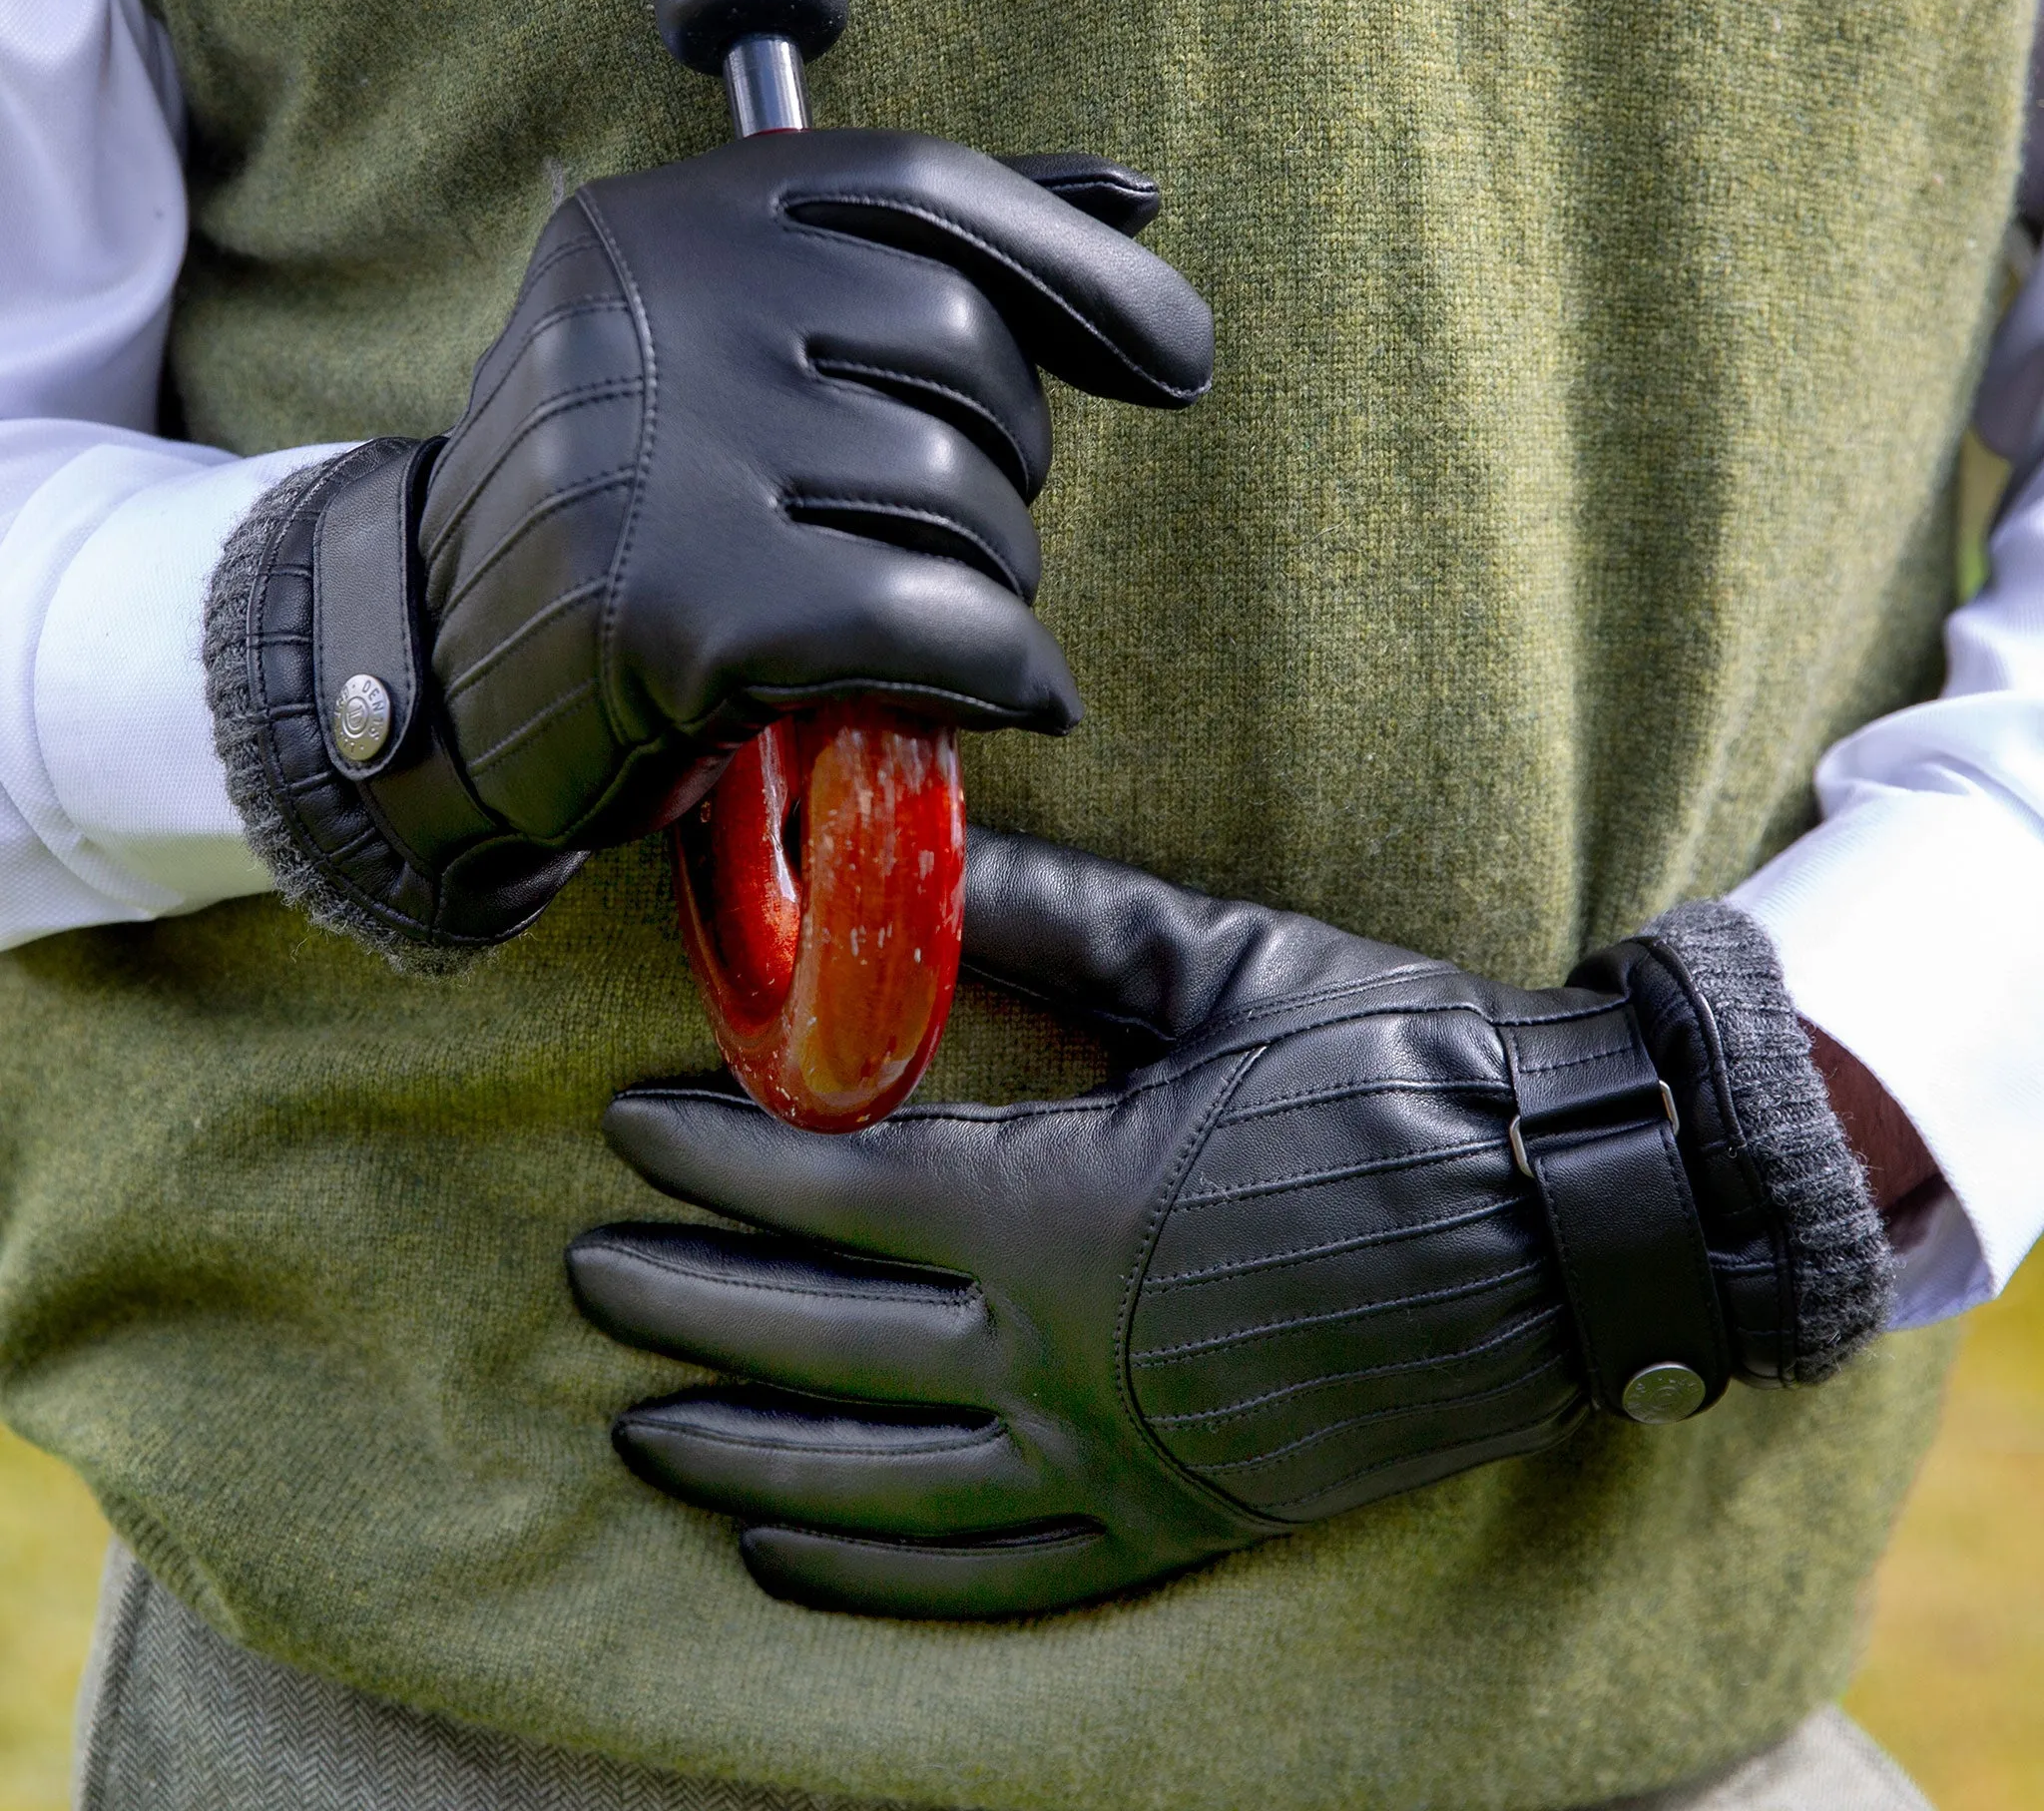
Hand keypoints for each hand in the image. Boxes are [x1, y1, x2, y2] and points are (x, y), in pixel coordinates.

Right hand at [204, 140, 1211, 956]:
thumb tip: (1135, 202)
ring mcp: (663, 454)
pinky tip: (1012, 696)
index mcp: (676, 218)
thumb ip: (919, 260)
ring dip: (993, 582)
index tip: (1177, 357)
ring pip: (957, 497)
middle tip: (960, 530)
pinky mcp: (684, 609)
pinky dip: (1004, 673)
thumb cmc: (636, 506)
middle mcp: (661, 305)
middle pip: (962, 348)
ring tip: (931, 619)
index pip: (929, 189)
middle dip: (1007, 460)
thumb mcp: (742, 349)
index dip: (1079, 273)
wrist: (447, 668)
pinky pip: (936, 625)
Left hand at [566, 829, 1892, 1618]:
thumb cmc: (1395, 1073)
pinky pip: (983, 1580)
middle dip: (683, 1303)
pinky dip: (866, 1573)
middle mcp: (1063, 1361)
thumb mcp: (1212, 966)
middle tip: (591, 1270)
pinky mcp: (1167, 1523)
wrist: (1567, 1220)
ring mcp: (1114, 1464)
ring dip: (736, 1456)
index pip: (830, 1189)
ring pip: (870, 1488)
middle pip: (813, 1346)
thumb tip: (910, 858)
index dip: (712, 1155)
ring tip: (641, 1424)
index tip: (630, 1125)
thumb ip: (1045, 915)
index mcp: (1063, 1208)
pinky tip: (785, 1552)